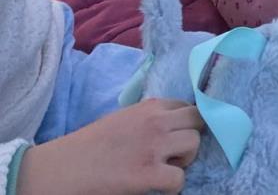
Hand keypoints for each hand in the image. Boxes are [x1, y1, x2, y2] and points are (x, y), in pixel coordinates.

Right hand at [16, 99, 202, 194]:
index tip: (176, 137)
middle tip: (174, 154)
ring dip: (185, 160)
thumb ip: (148, 118)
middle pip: (198, 121)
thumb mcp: (124, 119)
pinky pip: (179, 178)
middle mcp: (156, 120)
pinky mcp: (148, 173)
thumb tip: (170, 125)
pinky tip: (157, 187)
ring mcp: (154, 146)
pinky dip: (172, 186)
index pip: (187, 106)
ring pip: (195, 145)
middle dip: (190, 137)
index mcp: (149, 106)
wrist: (64, 167)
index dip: (184, 124)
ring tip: (166, 169)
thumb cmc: (90, 145)